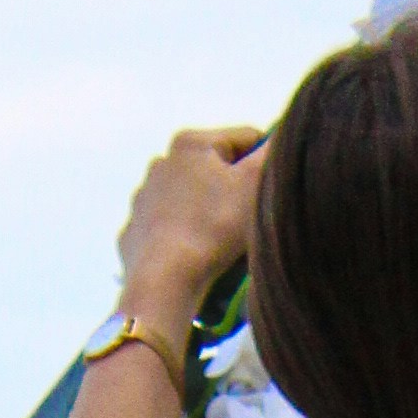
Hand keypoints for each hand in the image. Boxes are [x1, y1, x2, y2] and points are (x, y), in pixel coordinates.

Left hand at [115, 124, 263, 328]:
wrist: (164, 279)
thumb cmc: (213, 227)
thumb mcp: (254, 183)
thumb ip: (272, 154)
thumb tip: (281, 138)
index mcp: (191, 142)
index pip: (246, 137)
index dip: (267, 161)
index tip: (273, 190)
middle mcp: (161, 162)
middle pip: (215, 169)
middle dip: (234, 189)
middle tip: (250, 219)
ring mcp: (143, 198)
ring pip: (190, 198)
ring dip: (208, 211)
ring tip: (223, 241)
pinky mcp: (135, 232)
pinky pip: (169, 227)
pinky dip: (184, 236)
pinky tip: (195, 254)